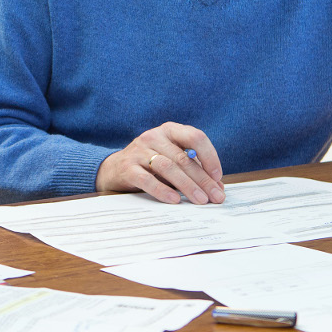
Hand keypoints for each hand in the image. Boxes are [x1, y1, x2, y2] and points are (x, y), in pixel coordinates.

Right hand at [95, 122, 226, 204]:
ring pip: (168, 167)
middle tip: (215, 197)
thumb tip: (217, 186)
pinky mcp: (127, 167)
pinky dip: (163, 190)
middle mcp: (154, 137)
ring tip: (200, 200)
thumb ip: (193, 169)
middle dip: (202, 179)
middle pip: (183, 157)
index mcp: (169, 130)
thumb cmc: (150, 164)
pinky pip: (147, 179)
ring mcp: (139, 151)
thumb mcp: (172, 160)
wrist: (114, 168)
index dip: (210, 155)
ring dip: (187, 186)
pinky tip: (175, 200)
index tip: (217, 176)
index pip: (195, 136)